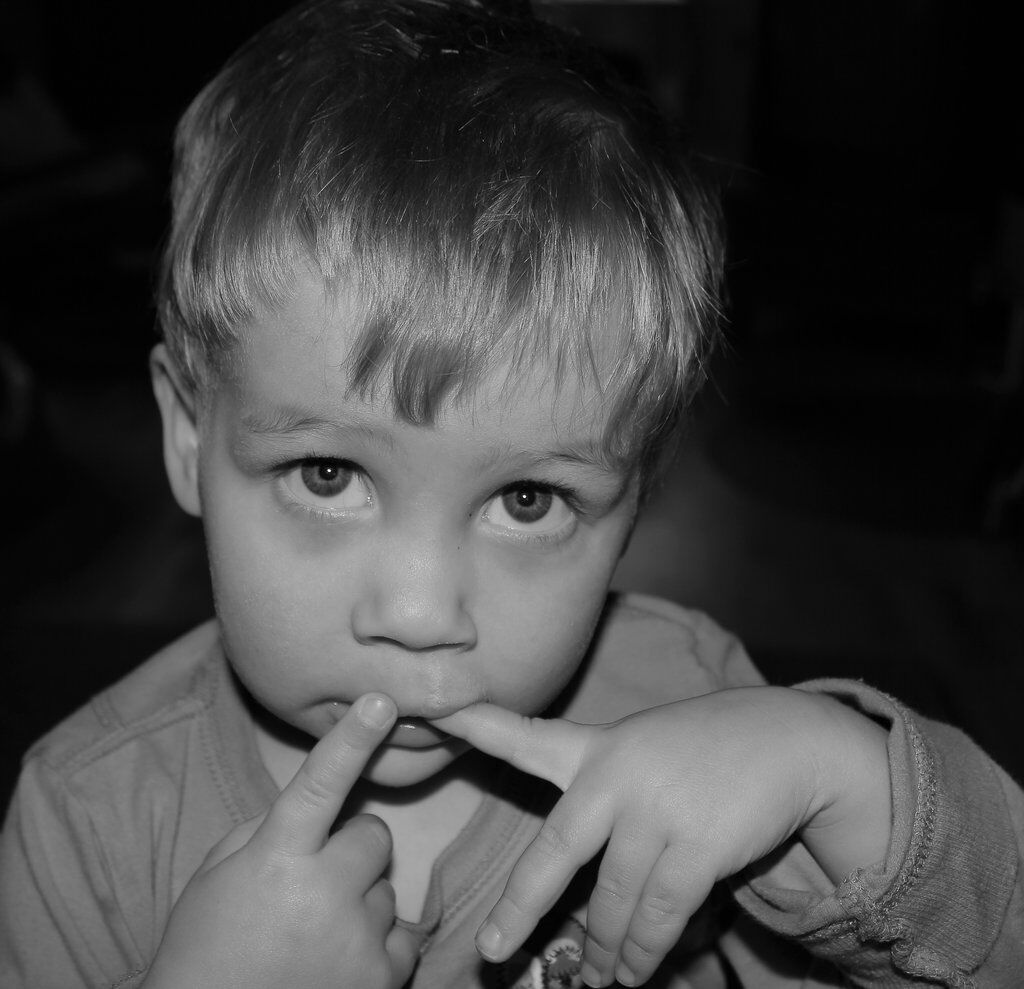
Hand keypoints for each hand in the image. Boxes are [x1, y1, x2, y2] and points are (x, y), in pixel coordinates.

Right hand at [143, 694, 419, 988]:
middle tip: (314, 880)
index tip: (381, 701)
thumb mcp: (218, 874)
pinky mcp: (381, 980)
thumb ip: (270, 829)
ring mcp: (356, 940)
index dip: (351, 739)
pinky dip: (378, 942)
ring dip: (359, 899)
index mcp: (276, 858)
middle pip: (374, 835)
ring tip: (315, 931)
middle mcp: (323, 894)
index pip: (320, 784)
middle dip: (350, 848)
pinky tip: (339, 957)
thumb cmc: (206, 945)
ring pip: (386, 886)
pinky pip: (404, 933)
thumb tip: (321, 802)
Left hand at [436, 686, 889, 987]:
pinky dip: (645, 953)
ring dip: (607, 951)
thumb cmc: (705, 747)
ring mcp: (654, 810)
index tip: (427, 711)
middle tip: (492, 950)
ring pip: (613, 904)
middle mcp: (614, 776)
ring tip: (600, 978)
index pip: (523, 736)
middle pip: (553, 855)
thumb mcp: (642, 746)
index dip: (473, 725)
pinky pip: (657, 919)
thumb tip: (590, 888)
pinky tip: (636, 971)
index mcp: (594, 748)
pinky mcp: (696, 846)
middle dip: (520, 908)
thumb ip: (604, 793)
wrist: (787, 740)